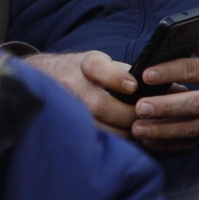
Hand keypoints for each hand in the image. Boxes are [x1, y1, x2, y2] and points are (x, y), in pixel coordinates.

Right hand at [22, 50, 138, 134]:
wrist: (44, 75)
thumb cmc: (82, 71)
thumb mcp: (101, 62)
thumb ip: (123, 73)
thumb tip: (155, 92)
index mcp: (84, 64)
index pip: (97, 67)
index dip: (115, 77)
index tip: (132, 87)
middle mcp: (69, 82)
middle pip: (98, 104)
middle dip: (127, 115)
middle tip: (146, 119)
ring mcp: (64, 104)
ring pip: (95, 124)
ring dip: (121, 131)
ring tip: (137, 129)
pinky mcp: (63, 121)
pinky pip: (89, 134)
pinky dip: (109, 138)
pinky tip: (120, 135)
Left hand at [130, 34, 198, 147]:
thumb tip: (182, 28)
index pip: (192, 69)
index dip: (168, 72)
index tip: (145, 75)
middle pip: (192, 103)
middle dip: (165, 107)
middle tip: (139, 107)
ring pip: (192, 127)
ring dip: (164, 130)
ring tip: (137, 129)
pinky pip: (193, 141)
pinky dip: (171, 144)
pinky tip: (149, 142)